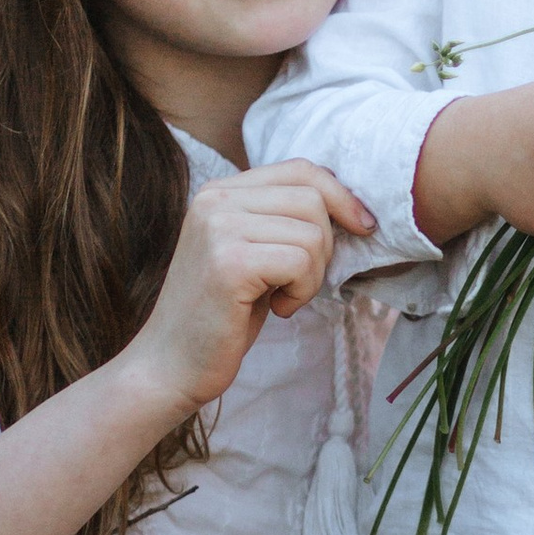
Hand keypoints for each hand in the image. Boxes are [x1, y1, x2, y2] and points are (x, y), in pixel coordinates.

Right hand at [128, 161, 371, 414]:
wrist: (171, 365)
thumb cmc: (220, 316)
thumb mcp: (251, 253)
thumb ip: (281, 220)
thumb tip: (351, 207)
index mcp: (219, 192)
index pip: (300, 169)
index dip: (341, 196)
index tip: (362, 227)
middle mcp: (215, 200)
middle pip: (312, 198)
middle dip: (326, 245)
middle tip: (299, 281)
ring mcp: (219, 228)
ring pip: (312, 233)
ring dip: (312, 275)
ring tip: (282, 298)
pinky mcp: (230, 262)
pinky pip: (301, 262)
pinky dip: (302, 292)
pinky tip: (277, 309)